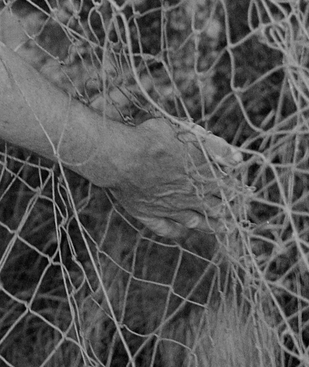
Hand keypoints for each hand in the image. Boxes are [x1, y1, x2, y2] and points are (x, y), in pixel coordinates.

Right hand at [109, 117, 243, 239]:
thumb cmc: (154, 139)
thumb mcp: (189, 134)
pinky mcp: (148, 214)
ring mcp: (168, 208)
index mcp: (201, 177)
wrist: (121, 156)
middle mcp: (188, 196)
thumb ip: (216, 147)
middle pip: (214, 206)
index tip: (245, 191)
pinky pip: (165, 229)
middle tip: (235, 211)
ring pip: (194, 222)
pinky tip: (181, 232)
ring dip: (210, 225)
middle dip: (227, 208)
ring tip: (222, 228)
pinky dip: (176, 232)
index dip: (236, 189)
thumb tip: (239, 160)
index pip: (226, 186)